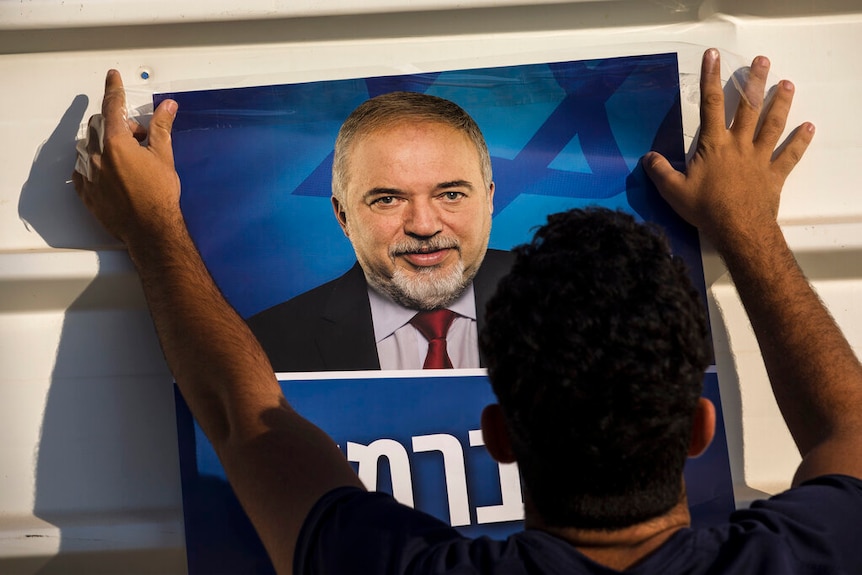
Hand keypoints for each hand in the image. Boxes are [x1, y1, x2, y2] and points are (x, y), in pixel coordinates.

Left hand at [72, 70, 180, 247]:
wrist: (150, 229)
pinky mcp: (84, 190)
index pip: (113, 106)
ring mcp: (88, 172)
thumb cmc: (159, 195)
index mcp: (116, 142)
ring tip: (127, 160)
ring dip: (104, 144)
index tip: (112, 77)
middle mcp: (97, 154)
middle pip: (99, 124)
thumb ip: (161, 128)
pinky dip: (95, 163)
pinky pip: (82, 167)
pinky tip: (113, 174)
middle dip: (118, 125)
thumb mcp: (164, 157)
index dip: (114, 89)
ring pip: (88, 144)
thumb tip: (168, 107)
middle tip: (139, 139)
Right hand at [643, 49, 813, 245]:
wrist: (738, 230)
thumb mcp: (673, 191)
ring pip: (772, 125)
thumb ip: (660, 171)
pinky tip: (809, 128)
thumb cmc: (705, 209)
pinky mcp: (774, 175)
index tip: (714, 57)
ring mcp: (759, 158)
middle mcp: (739, 145)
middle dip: (754, 82)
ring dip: (780, 103)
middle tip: (762, 61)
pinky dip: (800, 142)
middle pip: (748, 107)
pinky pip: (789, 155)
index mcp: (714, 145)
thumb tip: (647, 157)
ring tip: (787, 84)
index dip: (711, 79)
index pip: (711, 105)